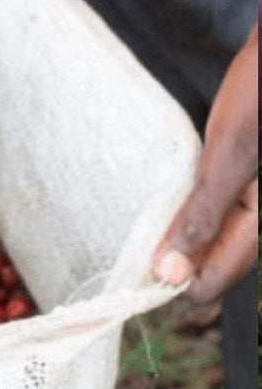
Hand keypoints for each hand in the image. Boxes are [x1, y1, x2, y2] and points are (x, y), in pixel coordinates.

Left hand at [153, 24, 258, 303]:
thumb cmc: (258, 93)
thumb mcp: (229, 154)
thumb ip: (204, 212)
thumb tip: (172, 274)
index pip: (227, 270)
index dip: (189, 286)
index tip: (145, 296)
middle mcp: (258, 204)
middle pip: (223, 254)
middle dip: (186, 267)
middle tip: (138, 278)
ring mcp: (249, 185)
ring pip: (218, 230)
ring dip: (185, 243)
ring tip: (147, 254)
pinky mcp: (238, 162)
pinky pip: (216, 203)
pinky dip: (190, 214)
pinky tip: (167, 216)